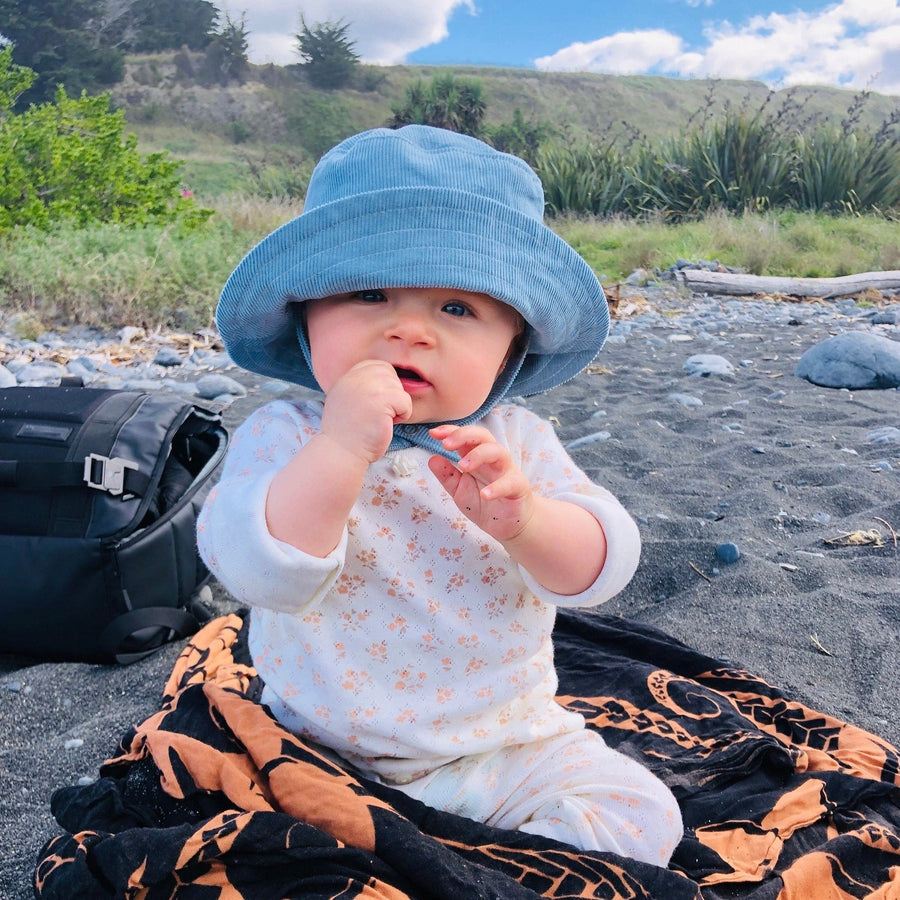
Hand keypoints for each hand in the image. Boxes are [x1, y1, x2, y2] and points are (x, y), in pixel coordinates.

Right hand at [320, 360, 412, 463]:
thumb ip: (360, 385)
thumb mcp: (345, 399)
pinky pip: (406, 402)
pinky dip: (403, 415)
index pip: (379, 367)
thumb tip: (385, 378)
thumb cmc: (348, 432)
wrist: (341, 452)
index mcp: (348, 376)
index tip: (376, 404)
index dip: (385, 385)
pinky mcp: (380, 400)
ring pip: (400, 389)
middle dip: (391, 395)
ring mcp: (368, 387)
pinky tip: (387, 424)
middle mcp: (356, 377)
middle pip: (391, 376)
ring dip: (396, 407)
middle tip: (378, 414)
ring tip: (380, 420)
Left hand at [427, 424, 534, 542]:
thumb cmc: (484, 503)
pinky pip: (510, 482)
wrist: (508, 525)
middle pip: (483, 436)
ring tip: (463, 466)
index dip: (451, 431)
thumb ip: (447, 475)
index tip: (433, 433)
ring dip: (479, 455)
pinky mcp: (518, 488)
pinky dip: (497, 487)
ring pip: (498, 452)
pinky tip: (484, 495)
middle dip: (464, 435)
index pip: (466, 437)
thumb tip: (432, 459)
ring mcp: (507, 471)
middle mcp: (492, 459)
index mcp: (477, 457)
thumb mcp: (459, 490)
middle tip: (446, 444)